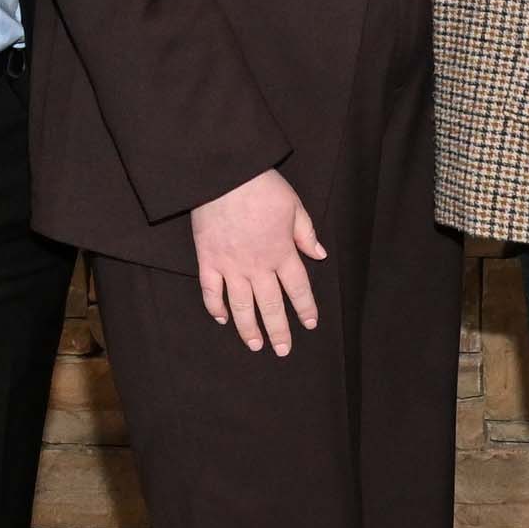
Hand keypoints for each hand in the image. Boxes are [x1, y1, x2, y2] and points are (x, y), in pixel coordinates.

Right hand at [189, 167, 326, 355]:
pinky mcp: (208, 260)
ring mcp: (231, 266)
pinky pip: (211, 291)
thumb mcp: (295, 207)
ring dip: (249, 328)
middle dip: (279, 330)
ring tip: (255, 345)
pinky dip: (215, 307)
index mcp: (282, 253)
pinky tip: (221, 319)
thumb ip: (306, 234)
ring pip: (242, 305)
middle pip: (271, 305)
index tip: (309, 324)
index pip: (298, 288)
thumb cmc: (262, 188)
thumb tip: (320, 255)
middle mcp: (258, 265)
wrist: (225, 177)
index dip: (306, 308)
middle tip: (283, 350)